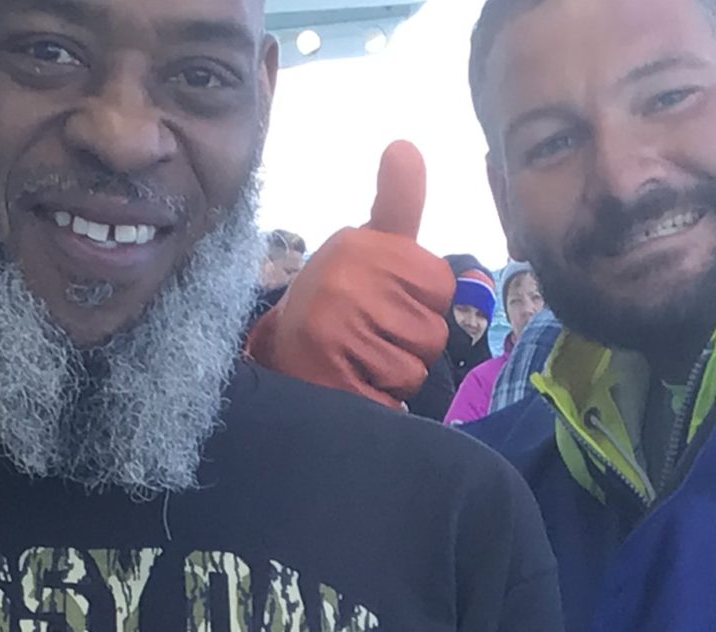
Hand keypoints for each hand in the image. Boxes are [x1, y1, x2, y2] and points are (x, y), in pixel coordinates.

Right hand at [245, 141, 453, 407]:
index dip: (422, 304)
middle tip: (367, 337)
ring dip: (391, 377)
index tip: (385, 302)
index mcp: (359, 245)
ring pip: (412, 370)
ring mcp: (334, 329)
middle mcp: (345, 280)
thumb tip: (406, 145)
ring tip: (356, 360)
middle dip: (408, 345)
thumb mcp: (368, 246)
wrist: (274, 356)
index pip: (441, 285)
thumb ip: (397, 204)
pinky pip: (390, 400)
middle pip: (431, 332)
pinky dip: (377, 402)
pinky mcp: (328, 377)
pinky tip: (349, 384)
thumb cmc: (337, 299)